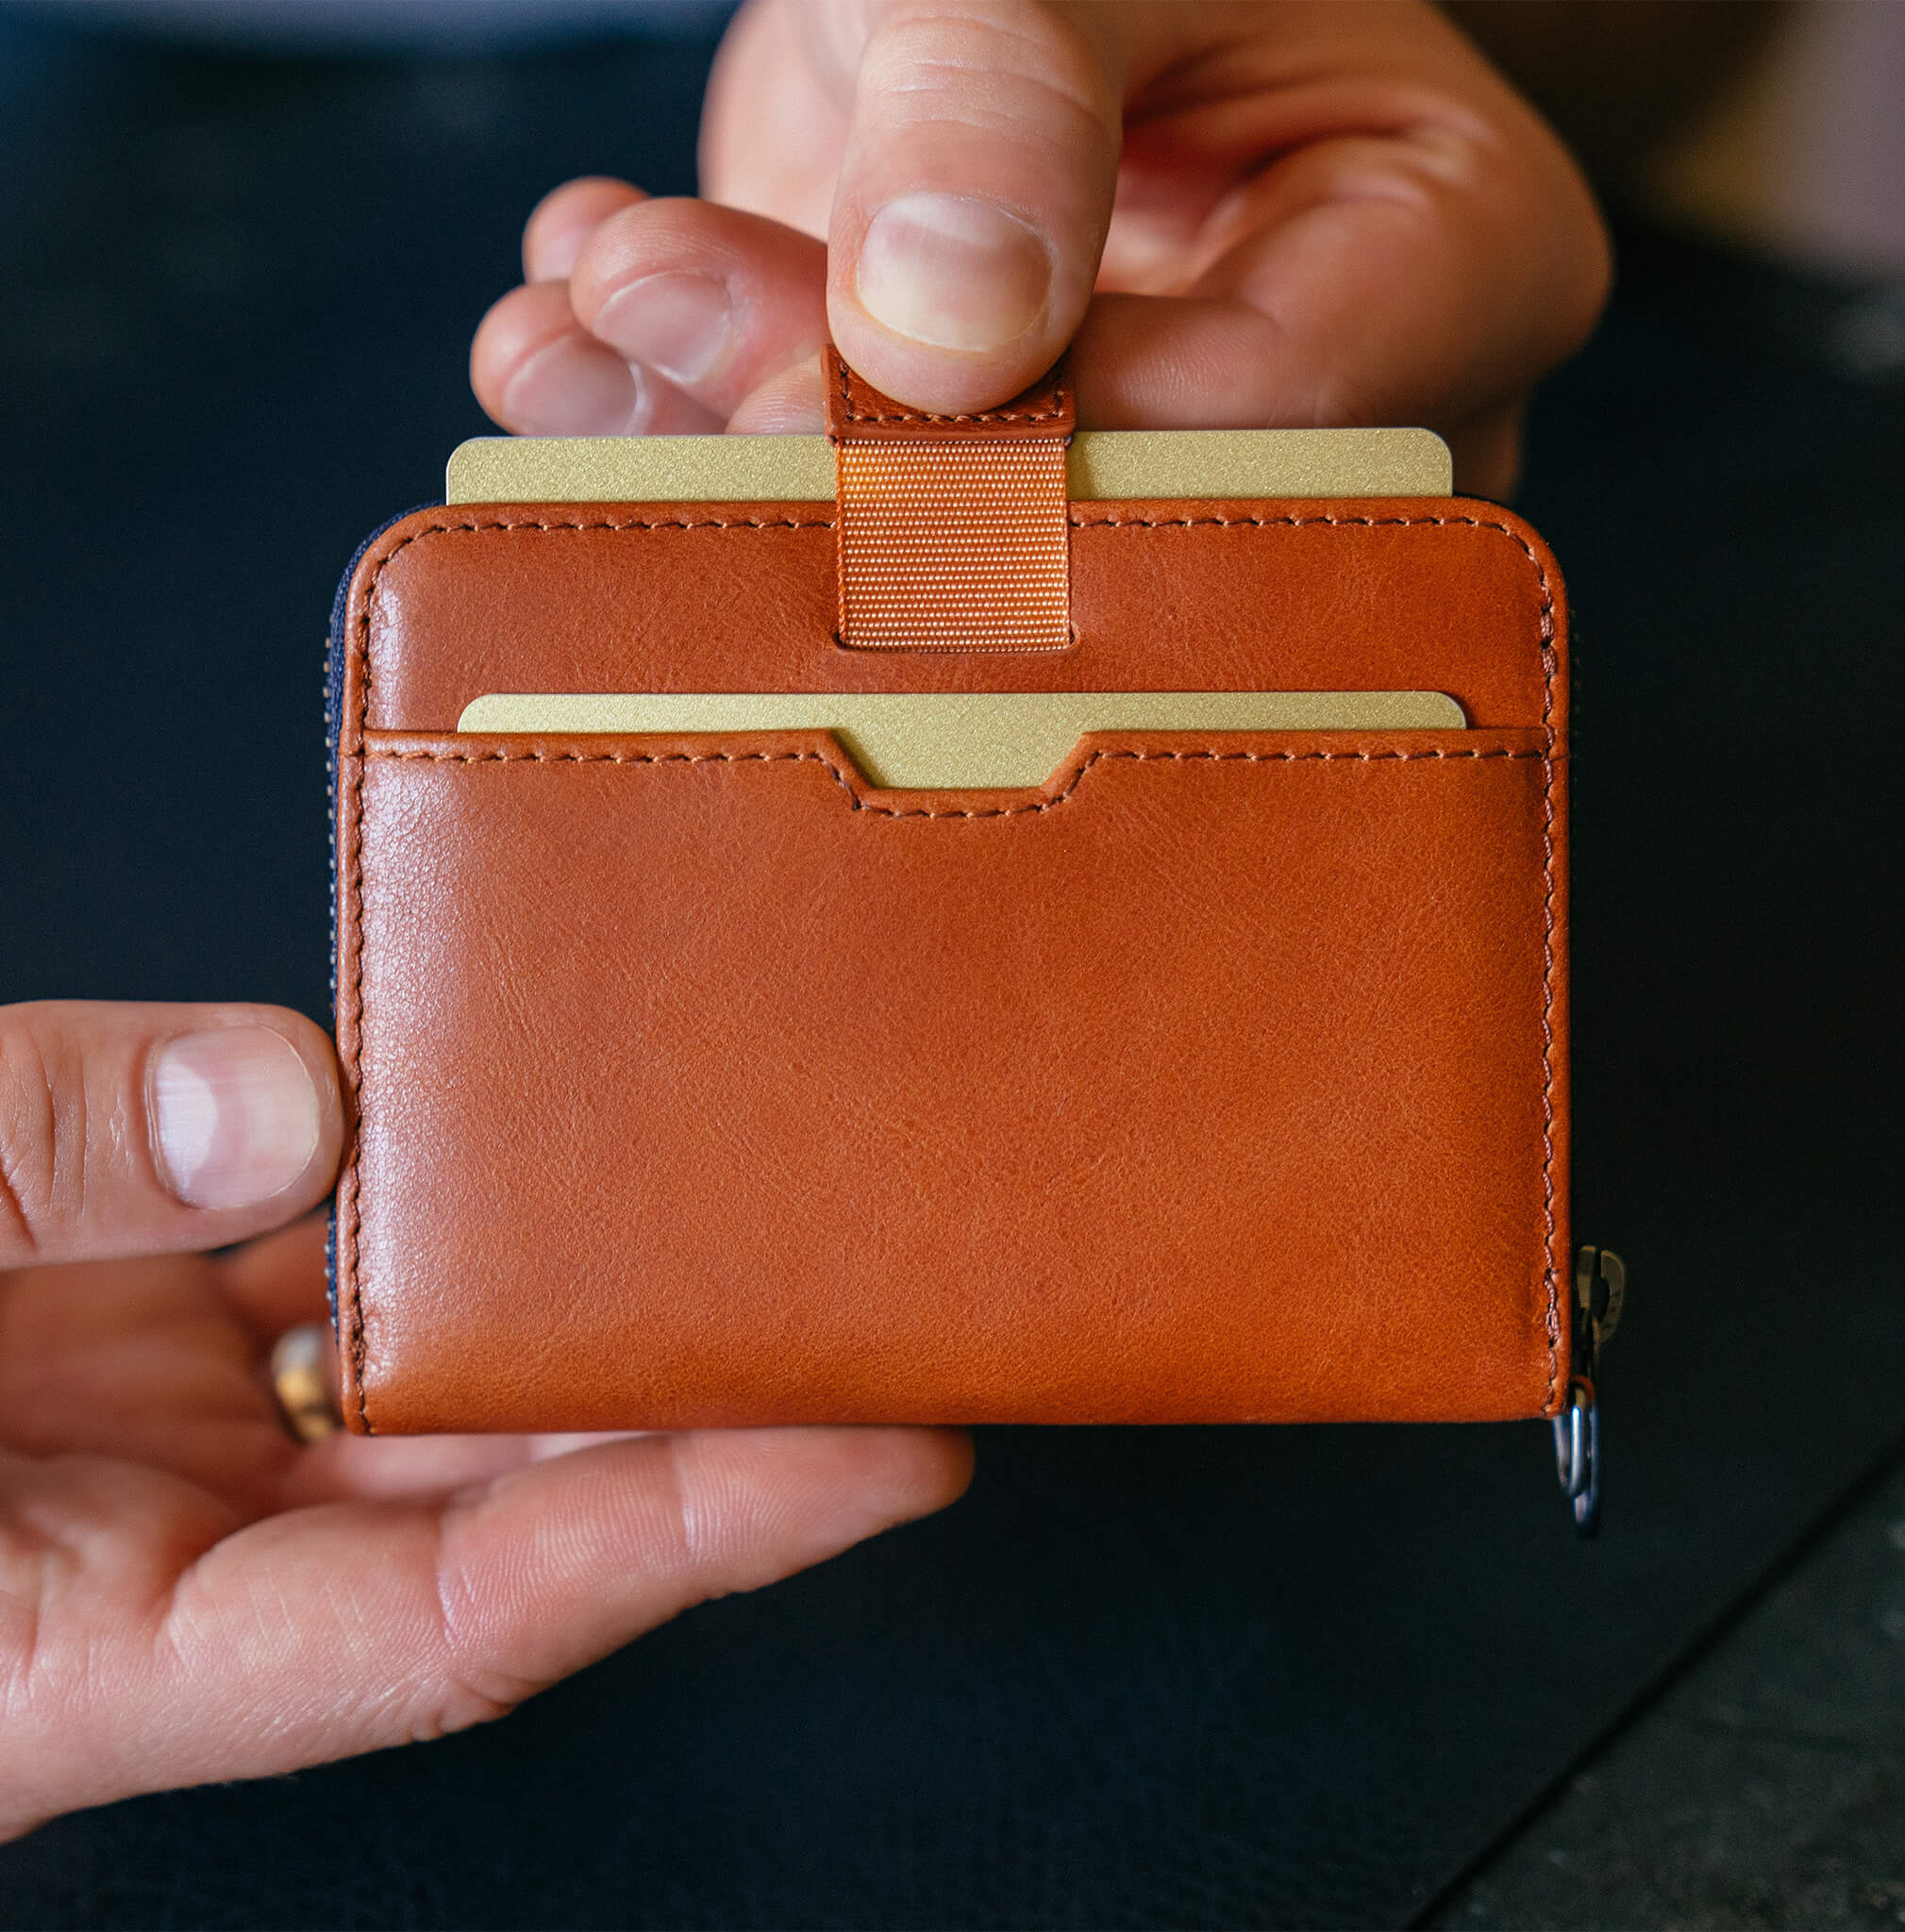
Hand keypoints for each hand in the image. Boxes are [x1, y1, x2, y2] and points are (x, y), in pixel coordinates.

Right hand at [0, 1001, 968, 1835]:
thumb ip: (29, 1180)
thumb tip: (290, 1103)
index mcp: (72, 1657)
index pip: (463, 1623)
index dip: (688, 1537)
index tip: (880, 1457)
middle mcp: (151, 1560)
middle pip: (493, 1490)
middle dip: (693, 1395)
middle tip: (871, 1294)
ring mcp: (146, 1447)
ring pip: (425, 1370)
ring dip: (577, 1280)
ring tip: (739, 1189)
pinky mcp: (122, 1346)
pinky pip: (318, 1270)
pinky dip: (422, 1194)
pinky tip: (510, 1116)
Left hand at [471, 0, 1609, 494]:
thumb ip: (1006, 93)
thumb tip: (937, 333)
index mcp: (1451, 260)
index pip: (1253, 436)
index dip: (1028, 440)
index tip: (825, 353)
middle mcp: (1334, 418)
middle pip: (1094, 536)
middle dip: (836, 449)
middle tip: (639, 307)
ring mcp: (1161, 475)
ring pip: (949, 567)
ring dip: (718, 450)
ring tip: (569, 328)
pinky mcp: (1011, 493)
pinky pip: (860, 532)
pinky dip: (692, 442)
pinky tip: (583, 337)